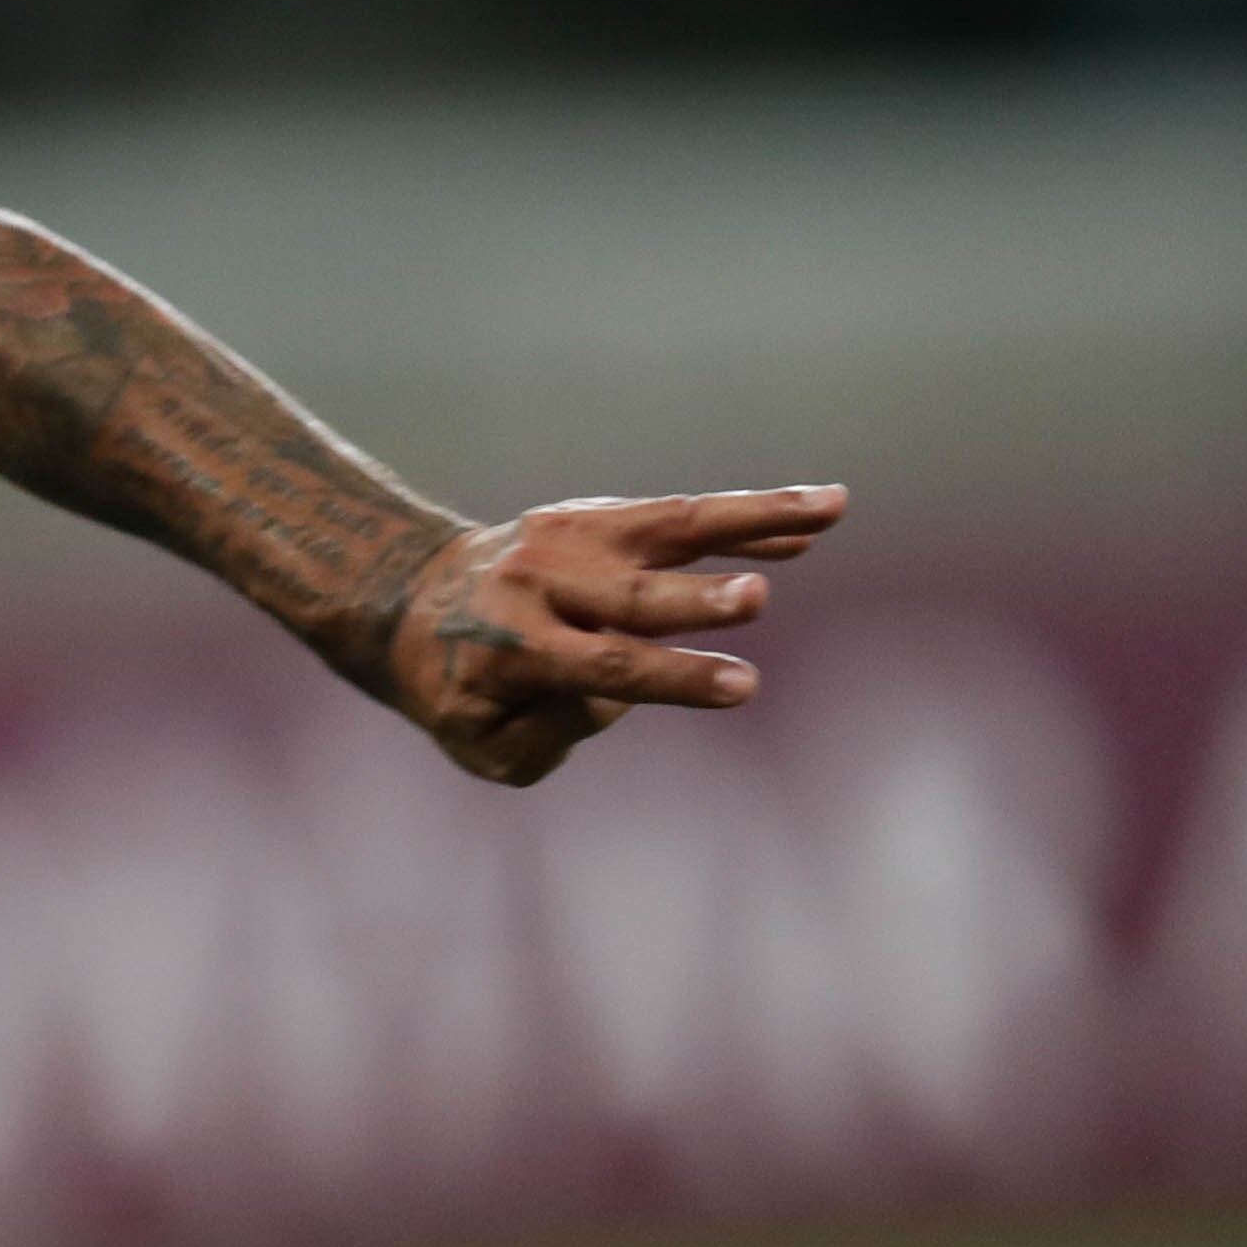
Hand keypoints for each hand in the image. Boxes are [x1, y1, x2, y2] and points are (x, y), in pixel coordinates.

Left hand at [382, 485, 846, 785]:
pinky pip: (676, 515)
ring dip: (755, 516)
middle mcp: (539, 586)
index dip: (674, 678)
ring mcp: (567, 540)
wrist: (413, 599)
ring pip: (670, 526)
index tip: (742, 686)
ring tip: (833, 506)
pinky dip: (744, 516)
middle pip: (633, 595)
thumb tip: (614, 697)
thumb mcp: (480, 740)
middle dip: (698, 602)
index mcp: (511, 650)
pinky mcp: (593, 516)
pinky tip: (816, 516)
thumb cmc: (459, 690)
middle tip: (756, 601)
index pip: (605, 668)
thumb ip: (547, 733)